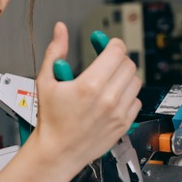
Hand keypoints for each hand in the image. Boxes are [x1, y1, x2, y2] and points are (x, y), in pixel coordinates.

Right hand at [34, 22, 141, 168]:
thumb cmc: (50, 119)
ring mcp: (118, 113)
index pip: (116, 52)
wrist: (57, 151)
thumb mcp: (46, 81)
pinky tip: (111, 97)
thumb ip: (55, 51)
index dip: (112, 43)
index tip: (107, 44)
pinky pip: (136, 100)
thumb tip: (60, 30)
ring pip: (135, 81)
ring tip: (108, 79)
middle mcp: (108, 99)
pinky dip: (127, 94)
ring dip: (124, 75)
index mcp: (90, 85)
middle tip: (106, 60)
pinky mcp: (124, 124)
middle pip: (128, 64)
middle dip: (117, 58)